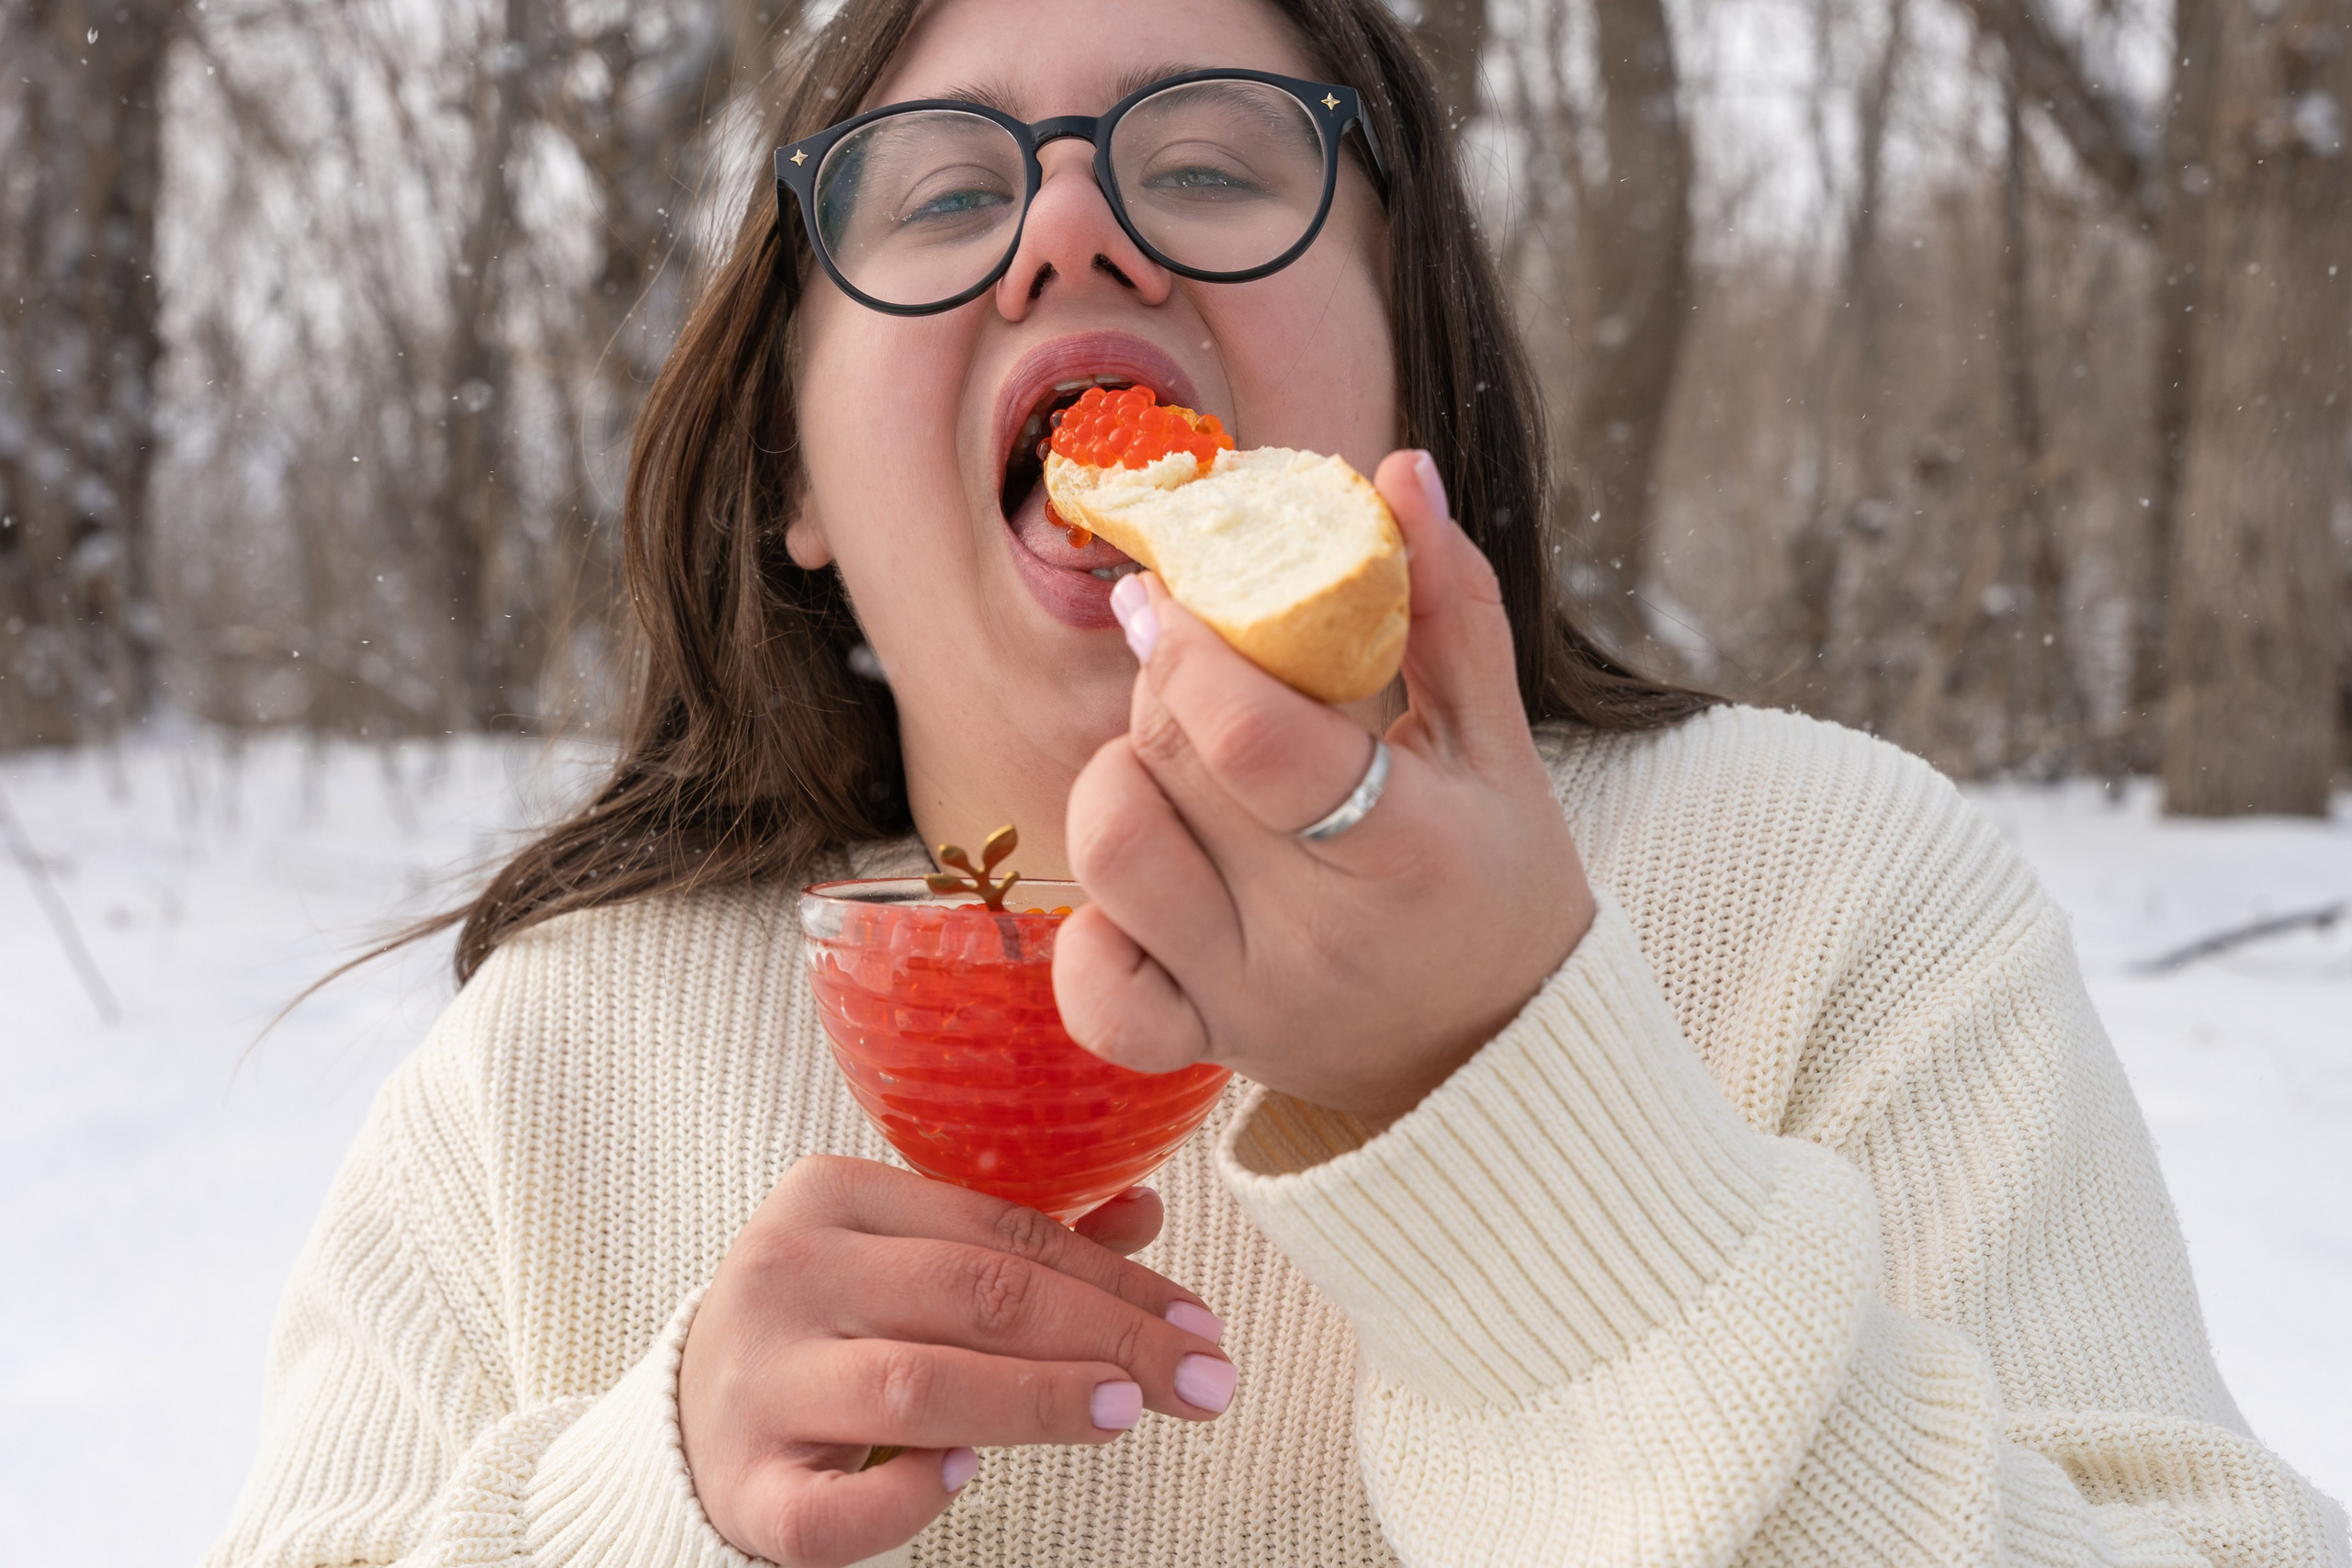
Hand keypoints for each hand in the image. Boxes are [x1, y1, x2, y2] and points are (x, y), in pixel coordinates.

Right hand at [679, 1158, 1230, 1567]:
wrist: (684, 1420)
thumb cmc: (825, 1329)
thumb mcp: (908, 1262)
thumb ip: (1019, 1243)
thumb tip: (1147, 1214)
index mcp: (830, 1195)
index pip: (1002, 1231)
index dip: (1115, 1278)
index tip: (1199, 1321)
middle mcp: (788, 1275)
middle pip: (974, 1296)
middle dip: (1108, 1336)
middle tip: (1201, 1378)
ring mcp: (759, 1381)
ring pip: (917, 1384)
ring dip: (1036, 1399)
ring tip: (1123, 1411)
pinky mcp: (745, 1486)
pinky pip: (833, 1508)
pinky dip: (907, 1498)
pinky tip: (966, 1478)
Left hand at [1056, 450, 1596, 1121]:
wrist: (1496, 1052)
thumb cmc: (1498, 881)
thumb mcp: (1499, 746)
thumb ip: (1449, 609)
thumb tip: (1399, 473)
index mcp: (1406, 851)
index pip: (1251, 738)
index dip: (1190, 648)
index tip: (1170, 593)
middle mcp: (1318, 937)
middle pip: (1171, 766)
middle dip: (1164, 681)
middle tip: (1193, 658)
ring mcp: (1248, 998)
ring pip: (1114, 853)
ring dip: (1119, 775)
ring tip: (1172, 760)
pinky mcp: (1199, 1044)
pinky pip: (1094, 989)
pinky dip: (1091, 928)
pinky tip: (1143, 881)